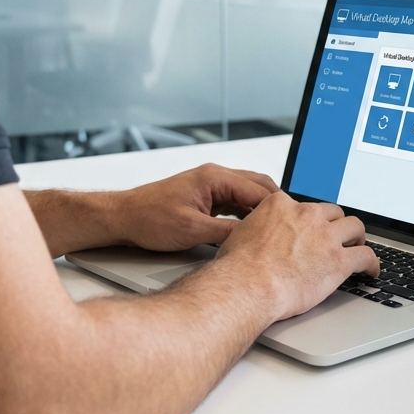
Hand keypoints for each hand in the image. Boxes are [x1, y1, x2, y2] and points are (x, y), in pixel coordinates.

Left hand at [113, 164, 278, 251]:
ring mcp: (211, 185)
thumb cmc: (149, 218)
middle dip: (274, 206)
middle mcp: (216, 176)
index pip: (259, 189)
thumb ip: (227, 232)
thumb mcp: (192, 230)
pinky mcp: (206, 197)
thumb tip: (252, 237)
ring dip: (260, 210)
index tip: (289, 224)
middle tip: (287, 227)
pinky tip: (252, 230)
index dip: (277, 208)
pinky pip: (235, 201)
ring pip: (248, 194)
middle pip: (258, 186)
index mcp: (215, 177)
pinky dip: (247, 214)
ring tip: (273, 231)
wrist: (123, 217)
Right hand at [213, 193, 378, 323]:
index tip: (309, 228)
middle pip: (332, 212)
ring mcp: (325, 236)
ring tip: (357, 246)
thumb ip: (258, 228)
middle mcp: (307, 215)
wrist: (247, 286)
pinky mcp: (339, 260)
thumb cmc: (238, 268)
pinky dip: (372, 263)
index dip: (308, 220)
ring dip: (356, 237)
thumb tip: (258, 236)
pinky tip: (371, 270)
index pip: (303, 206)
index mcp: (282, 205)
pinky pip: (365, 256)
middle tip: (336, 236)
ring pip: (354, 227)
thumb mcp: (241, 233)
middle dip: (335, 224)